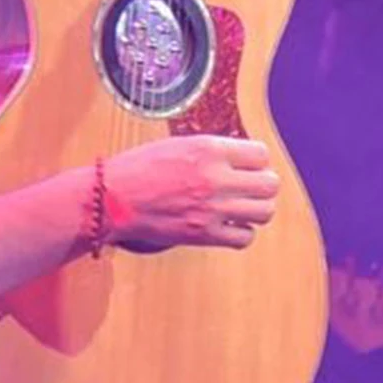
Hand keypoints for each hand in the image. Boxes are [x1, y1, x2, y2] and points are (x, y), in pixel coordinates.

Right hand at [102, 135, 280, 249]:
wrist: (113, 198)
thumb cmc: (138, 169)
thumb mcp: (177, 144)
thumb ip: (212, 151)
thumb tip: (241, 159)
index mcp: (207, 149)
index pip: (261, 154)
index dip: (257, 160)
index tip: (248, 166)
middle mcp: (214, 177)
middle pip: (270, 184)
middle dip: (263, 185)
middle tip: (250, 187)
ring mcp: (211, 208)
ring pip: (264, 212)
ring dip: (256, 209)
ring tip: (242, 206)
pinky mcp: (204, 234)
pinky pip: (245, 237)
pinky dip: (242, 232)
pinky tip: (229, 225)